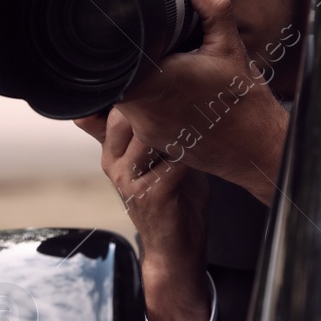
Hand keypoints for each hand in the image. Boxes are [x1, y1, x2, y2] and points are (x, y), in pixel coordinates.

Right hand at [74, 106, 211, 320]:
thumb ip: (155, 130)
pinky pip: (170, 162)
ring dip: (178, 121)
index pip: (114, 105)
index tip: (170, 71)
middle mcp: (114, 162)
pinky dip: (191, 151)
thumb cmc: (173, 200)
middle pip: (127, 113)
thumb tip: (170, 91)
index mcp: (113, 150)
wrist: (175, 249)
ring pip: (147, 133)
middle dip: (159, 98)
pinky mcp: (150, 196)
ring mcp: (129, 179)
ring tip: (203, 111)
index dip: (142, 87)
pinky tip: (208, 144)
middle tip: (191, 85)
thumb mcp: (159, 158)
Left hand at [116, 0, 287, 206]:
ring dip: (138, 82)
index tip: (129, 34)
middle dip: (130, 61)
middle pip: (114, 78)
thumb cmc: (245, 102)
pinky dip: (148, 102)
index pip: (114, 62)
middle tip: (153, 51)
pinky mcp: (154, 143)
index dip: (116, 46)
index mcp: (160, 83)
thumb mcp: (231, 47)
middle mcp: (147, 112)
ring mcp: (148, 132)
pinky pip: (136, 118)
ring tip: (165, 72)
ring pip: (123, 99)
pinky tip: (173, 96)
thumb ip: (212, 8)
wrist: (259, 149)